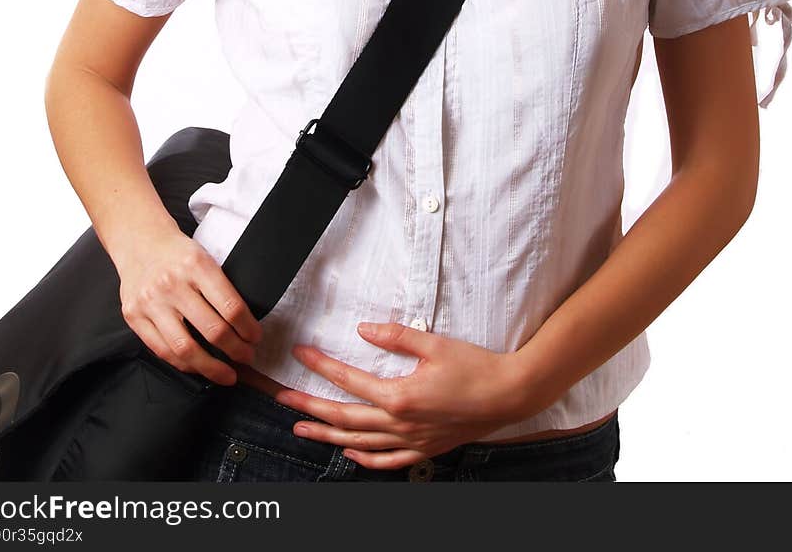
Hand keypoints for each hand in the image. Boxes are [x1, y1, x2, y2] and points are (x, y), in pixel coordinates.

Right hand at [115, 223, 262, 385]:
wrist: (140, 242)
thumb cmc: (177, 253)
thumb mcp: (205, 257)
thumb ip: (221, 287)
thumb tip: (245, 324)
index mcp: (196, 265)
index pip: (230, 305)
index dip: (248, 328)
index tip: (255, 337)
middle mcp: (172, 284)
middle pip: (212, 330)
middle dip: (236, 350)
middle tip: (246, 356)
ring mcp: (150, 302)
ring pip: (185, 348)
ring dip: (211, 367)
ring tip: (226, 373)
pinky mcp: (134, 317)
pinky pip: (162, 351)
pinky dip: (184, 364)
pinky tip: (198, 366)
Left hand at [257, 322, 526, 469]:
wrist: (509, 394)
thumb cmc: (474, 367)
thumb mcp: (434, 344)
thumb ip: (395, 337)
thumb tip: (363, 330)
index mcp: (400, 396)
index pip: (349, 381)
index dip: (322, 366)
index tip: (301, 354)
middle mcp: (400, 424)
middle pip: (345, 417)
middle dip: (310, 407)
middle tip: (282, 399)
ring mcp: (412, 441)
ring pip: (359, 443)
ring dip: (327, 435)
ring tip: (302, 428)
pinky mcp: (425, 449)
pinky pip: (387, 461)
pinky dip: (364, 459)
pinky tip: (349, 452)